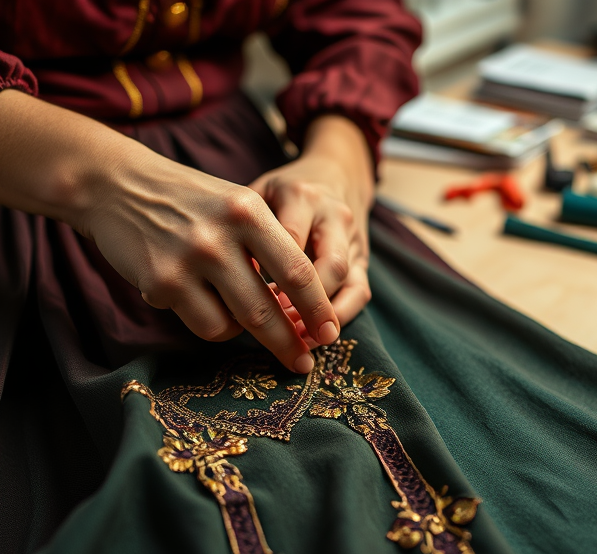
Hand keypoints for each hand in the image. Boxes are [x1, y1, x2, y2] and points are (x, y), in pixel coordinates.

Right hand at [0, 90, 340, 373]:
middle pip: (268, 308)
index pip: (297, 271)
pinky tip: (199, 300)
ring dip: (242, 330)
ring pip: (235, 325)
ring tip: (234, 310)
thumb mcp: (237, 204)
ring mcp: (189, 261)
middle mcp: (222, 236)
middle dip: (290, 343)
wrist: (118, 185)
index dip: (318, 309)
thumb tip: (302, 308)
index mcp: (250, 211)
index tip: (330, 334)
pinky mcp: (161, 283)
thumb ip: (270, 246)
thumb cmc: (189, 201)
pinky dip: (211, 324)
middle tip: (303, 363)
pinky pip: (204, 324)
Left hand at [249, 115, 374, 345]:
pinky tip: (316, 335)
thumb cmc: (283, 191)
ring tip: (300, 339)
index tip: (252, 300)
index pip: (291, 240)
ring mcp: (353, 239)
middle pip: (328, 265)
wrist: (336, 172)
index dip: (275, 276)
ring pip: (348, 282)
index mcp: (301, 195)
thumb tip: (233, 279)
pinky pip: (360, 292)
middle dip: (305, 303)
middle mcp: (333, 215)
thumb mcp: (259, 194)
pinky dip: (340, 317)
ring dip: (323, 315)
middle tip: (280, 327)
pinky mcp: (363, 257)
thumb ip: (245, 228)